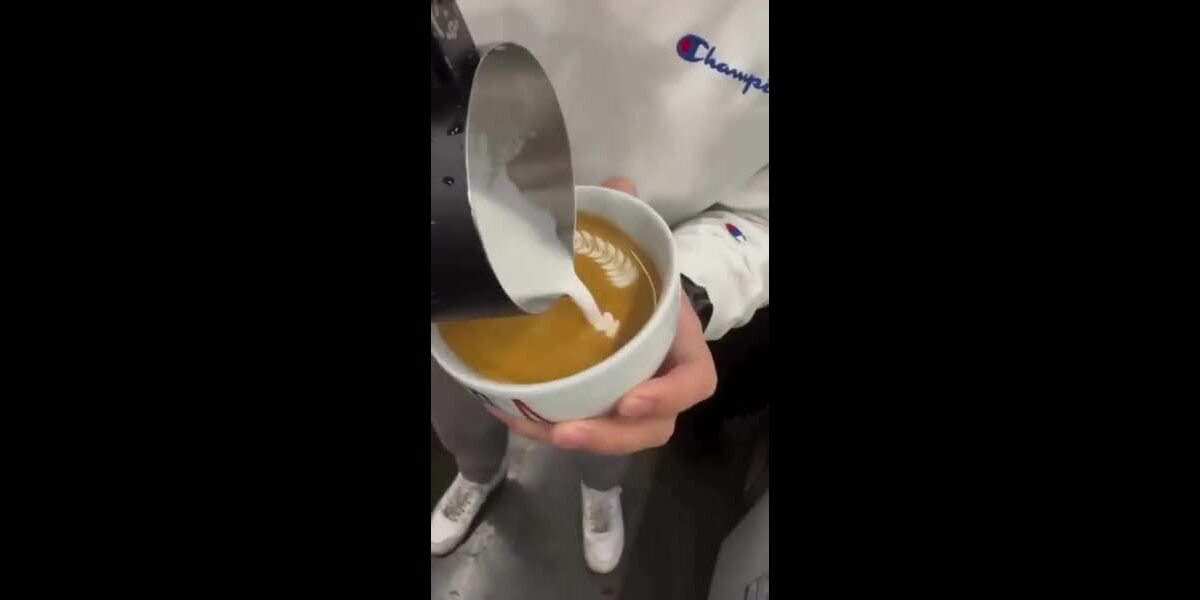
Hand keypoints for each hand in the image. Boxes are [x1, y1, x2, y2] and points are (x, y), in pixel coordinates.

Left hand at [487, 177, 717, 454]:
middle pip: (654, 427)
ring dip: (582, 441)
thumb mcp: (639, 252)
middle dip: (614, 435)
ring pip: (619, 438)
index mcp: (682, 350)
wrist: (631, 303)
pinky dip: (551, 430)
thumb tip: (618, 185)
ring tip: (544, 432)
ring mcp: (633, 405)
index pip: (694, 382)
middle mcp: (663, 386)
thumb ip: (631, 223)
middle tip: (572, 430)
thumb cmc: (642, 284)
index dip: (669, 395)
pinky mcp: (601, 411)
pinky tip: (517, 418)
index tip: (631, 397)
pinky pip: (584, 430)